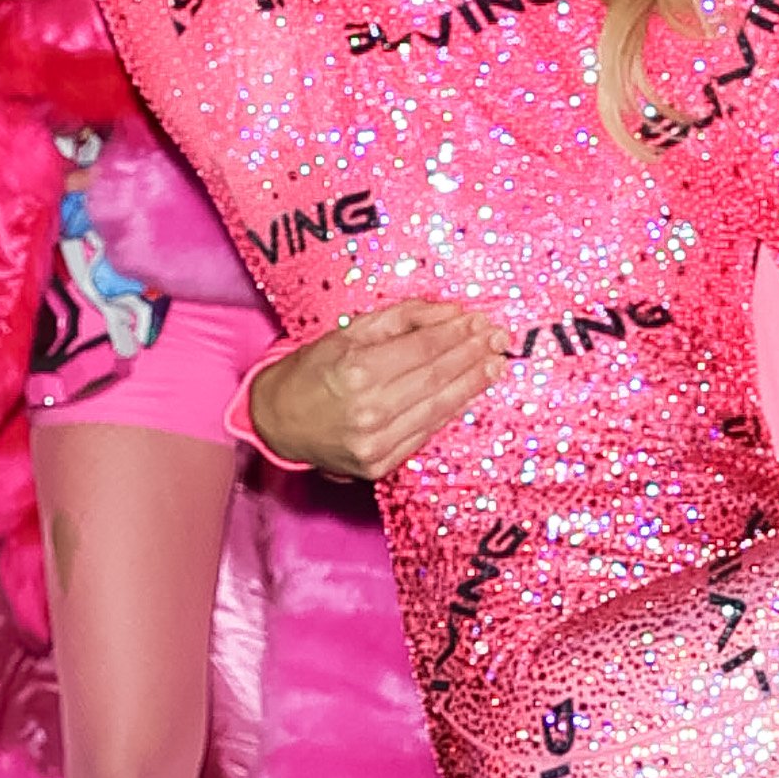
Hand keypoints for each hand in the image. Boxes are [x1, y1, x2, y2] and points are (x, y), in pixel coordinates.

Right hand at [247, 299, 508, 480]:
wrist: (277, 422)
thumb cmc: (312, 371)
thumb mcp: (347, 332)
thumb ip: (401, 319)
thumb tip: (451, 312)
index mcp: (356, 371)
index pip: (423, 349)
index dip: (458, 334)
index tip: (482, 321)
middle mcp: (368, 410)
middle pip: (436, 377)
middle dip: (473, 355)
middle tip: (501, 339)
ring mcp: (375, 442)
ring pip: (438, 408)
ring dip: (473, 384)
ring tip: (496, 364)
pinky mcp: (380, 465)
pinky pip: (426, 433)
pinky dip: (451, 411)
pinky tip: (469, 394)